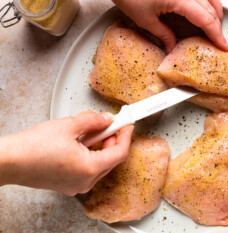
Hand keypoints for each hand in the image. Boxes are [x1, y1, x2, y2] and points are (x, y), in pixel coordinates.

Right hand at [0, 111, 133, 195]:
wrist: (9, 161)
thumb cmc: (32, 147)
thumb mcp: (68, 126)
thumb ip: (93, 121)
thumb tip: (106, 119)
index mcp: (90, 168)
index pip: (120, 153)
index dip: (126, 136)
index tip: (128, 125)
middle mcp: (85, 181)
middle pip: (111, 159)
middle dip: (112, 139)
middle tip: (109, 124)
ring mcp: (76, 185)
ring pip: (99, 164)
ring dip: (100, 146)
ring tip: (89, 130)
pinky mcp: (68, 184)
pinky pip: (87, 169)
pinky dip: (89, 155)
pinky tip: (80, 142)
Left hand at [113, 0, 227, 52]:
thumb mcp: (145, 19)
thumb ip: (163, 34)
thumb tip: (172, 47)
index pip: (206, 19)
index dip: (217, 34)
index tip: (224, 45)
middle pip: (212, 8)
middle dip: (217, 26)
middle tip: (218, 40)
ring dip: (215, 12)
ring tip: (214, 27)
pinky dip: (207, 2)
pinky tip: (204, 9)